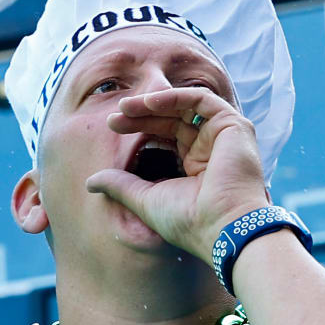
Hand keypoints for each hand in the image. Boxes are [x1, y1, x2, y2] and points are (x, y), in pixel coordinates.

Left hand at [87, 87, 268, 261]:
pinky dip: (176, 97)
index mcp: (195, 166)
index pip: (165, 135)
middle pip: (172, 119)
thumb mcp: (144, 200)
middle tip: (115, 114)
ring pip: (186, 107)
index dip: (138, 126)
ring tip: (126, 106)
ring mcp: (224, 137)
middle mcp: (211, 149)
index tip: (111, 124)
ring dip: (155, 102)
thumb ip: (120, 186)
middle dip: (142, 114)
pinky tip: (150, 102)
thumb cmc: (188, 221)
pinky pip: (203, 100)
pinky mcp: (234, 127)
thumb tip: (90, 181)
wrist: (221, 228)